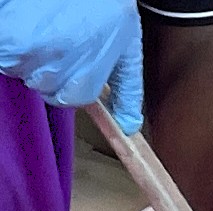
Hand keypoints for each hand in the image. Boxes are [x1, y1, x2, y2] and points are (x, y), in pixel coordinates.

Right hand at [0, 0, 142, 131]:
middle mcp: (62, 61)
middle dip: (49, 71)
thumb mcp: (127, 45)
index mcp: (93, 66)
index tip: (71, 70)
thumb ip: (128, 88)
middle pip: (44, 87)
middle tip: (57, 43)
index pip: (71, 99)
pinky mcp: (10, 37)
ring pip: (21, 71)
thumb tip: (129, 125)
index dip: (69, 85)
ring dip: (27, 57)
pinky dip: (10, 46)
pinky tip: (26, 27)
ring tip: (43, 31)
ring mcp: (33, 48)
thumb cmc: (104, 5)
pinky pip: (5, 57)